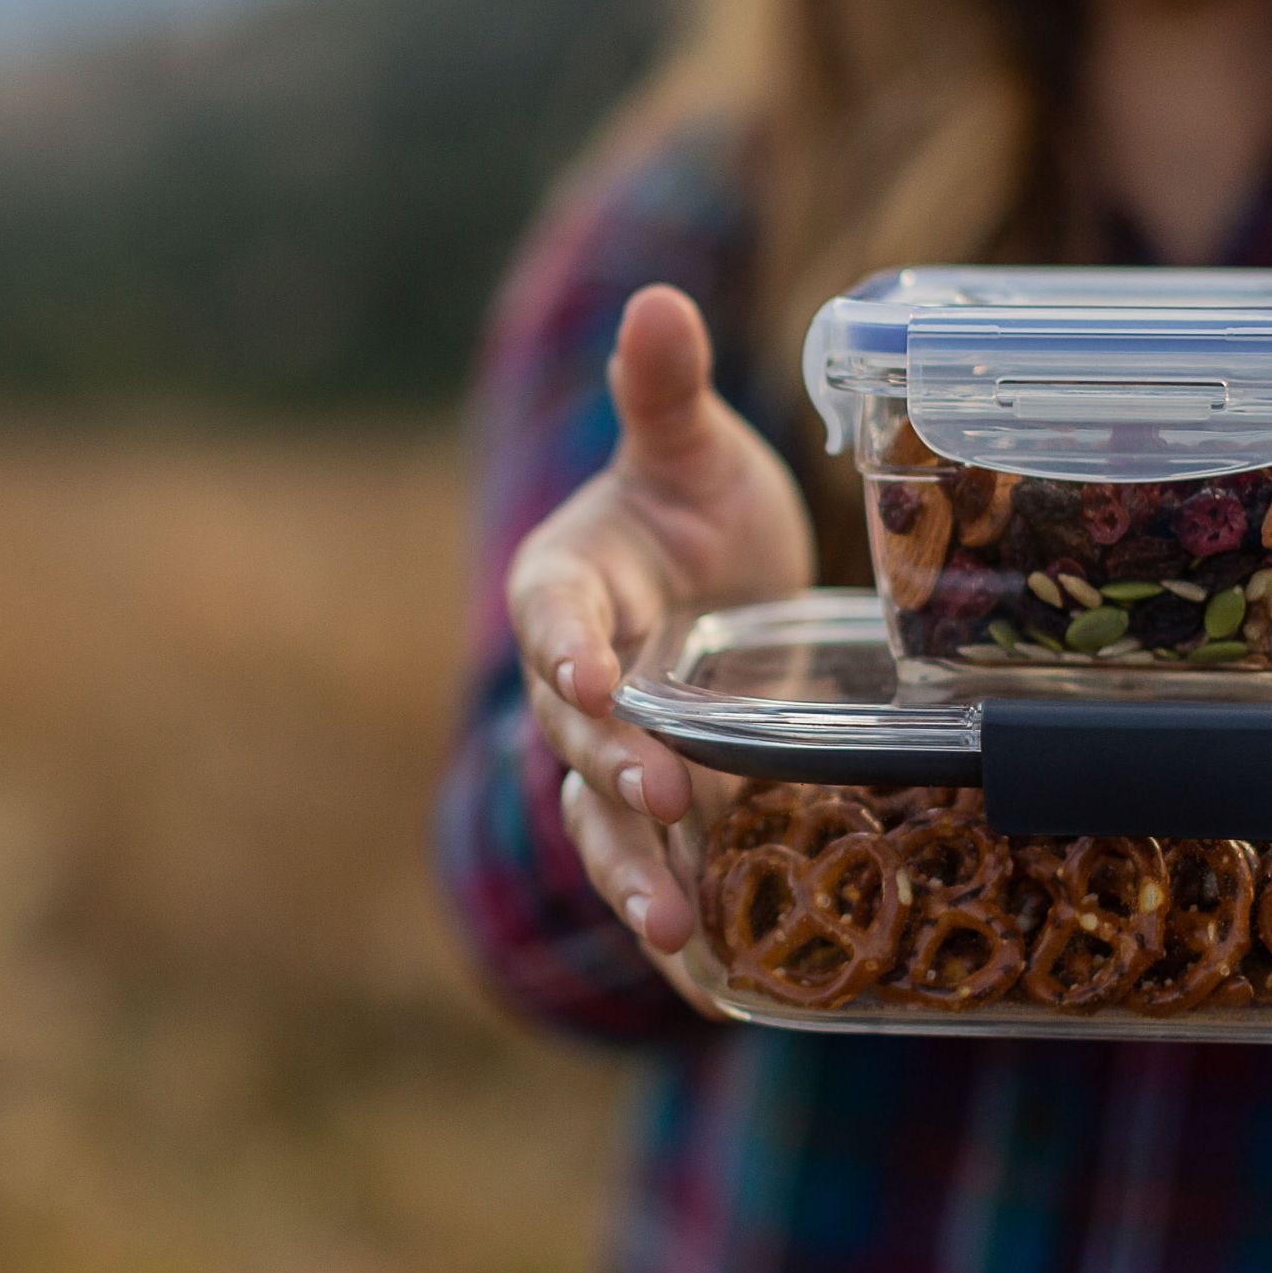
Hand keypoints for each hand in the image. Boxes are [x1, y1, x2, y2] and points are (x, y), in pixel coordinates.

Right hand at [507, 285, 814, 1013]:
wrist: (710, 581)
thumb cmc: (690, 505)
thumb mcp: (690, 450)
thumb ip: (664, 393)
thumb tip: (658, 299)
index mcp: (570, 585)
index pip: (557, 616)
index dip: (569, 647)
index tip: (596, 677)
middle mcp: (575, 678)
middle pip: (577, 731)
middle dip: (616, 768)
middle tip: (665, 799)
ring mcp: (613, 750)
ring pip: (603, 818)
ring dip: (632, 871)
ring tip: (674, 930)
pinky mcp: (660, 802)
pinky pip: (651, 860)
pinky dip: (673, 906)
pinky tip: (714, 973)